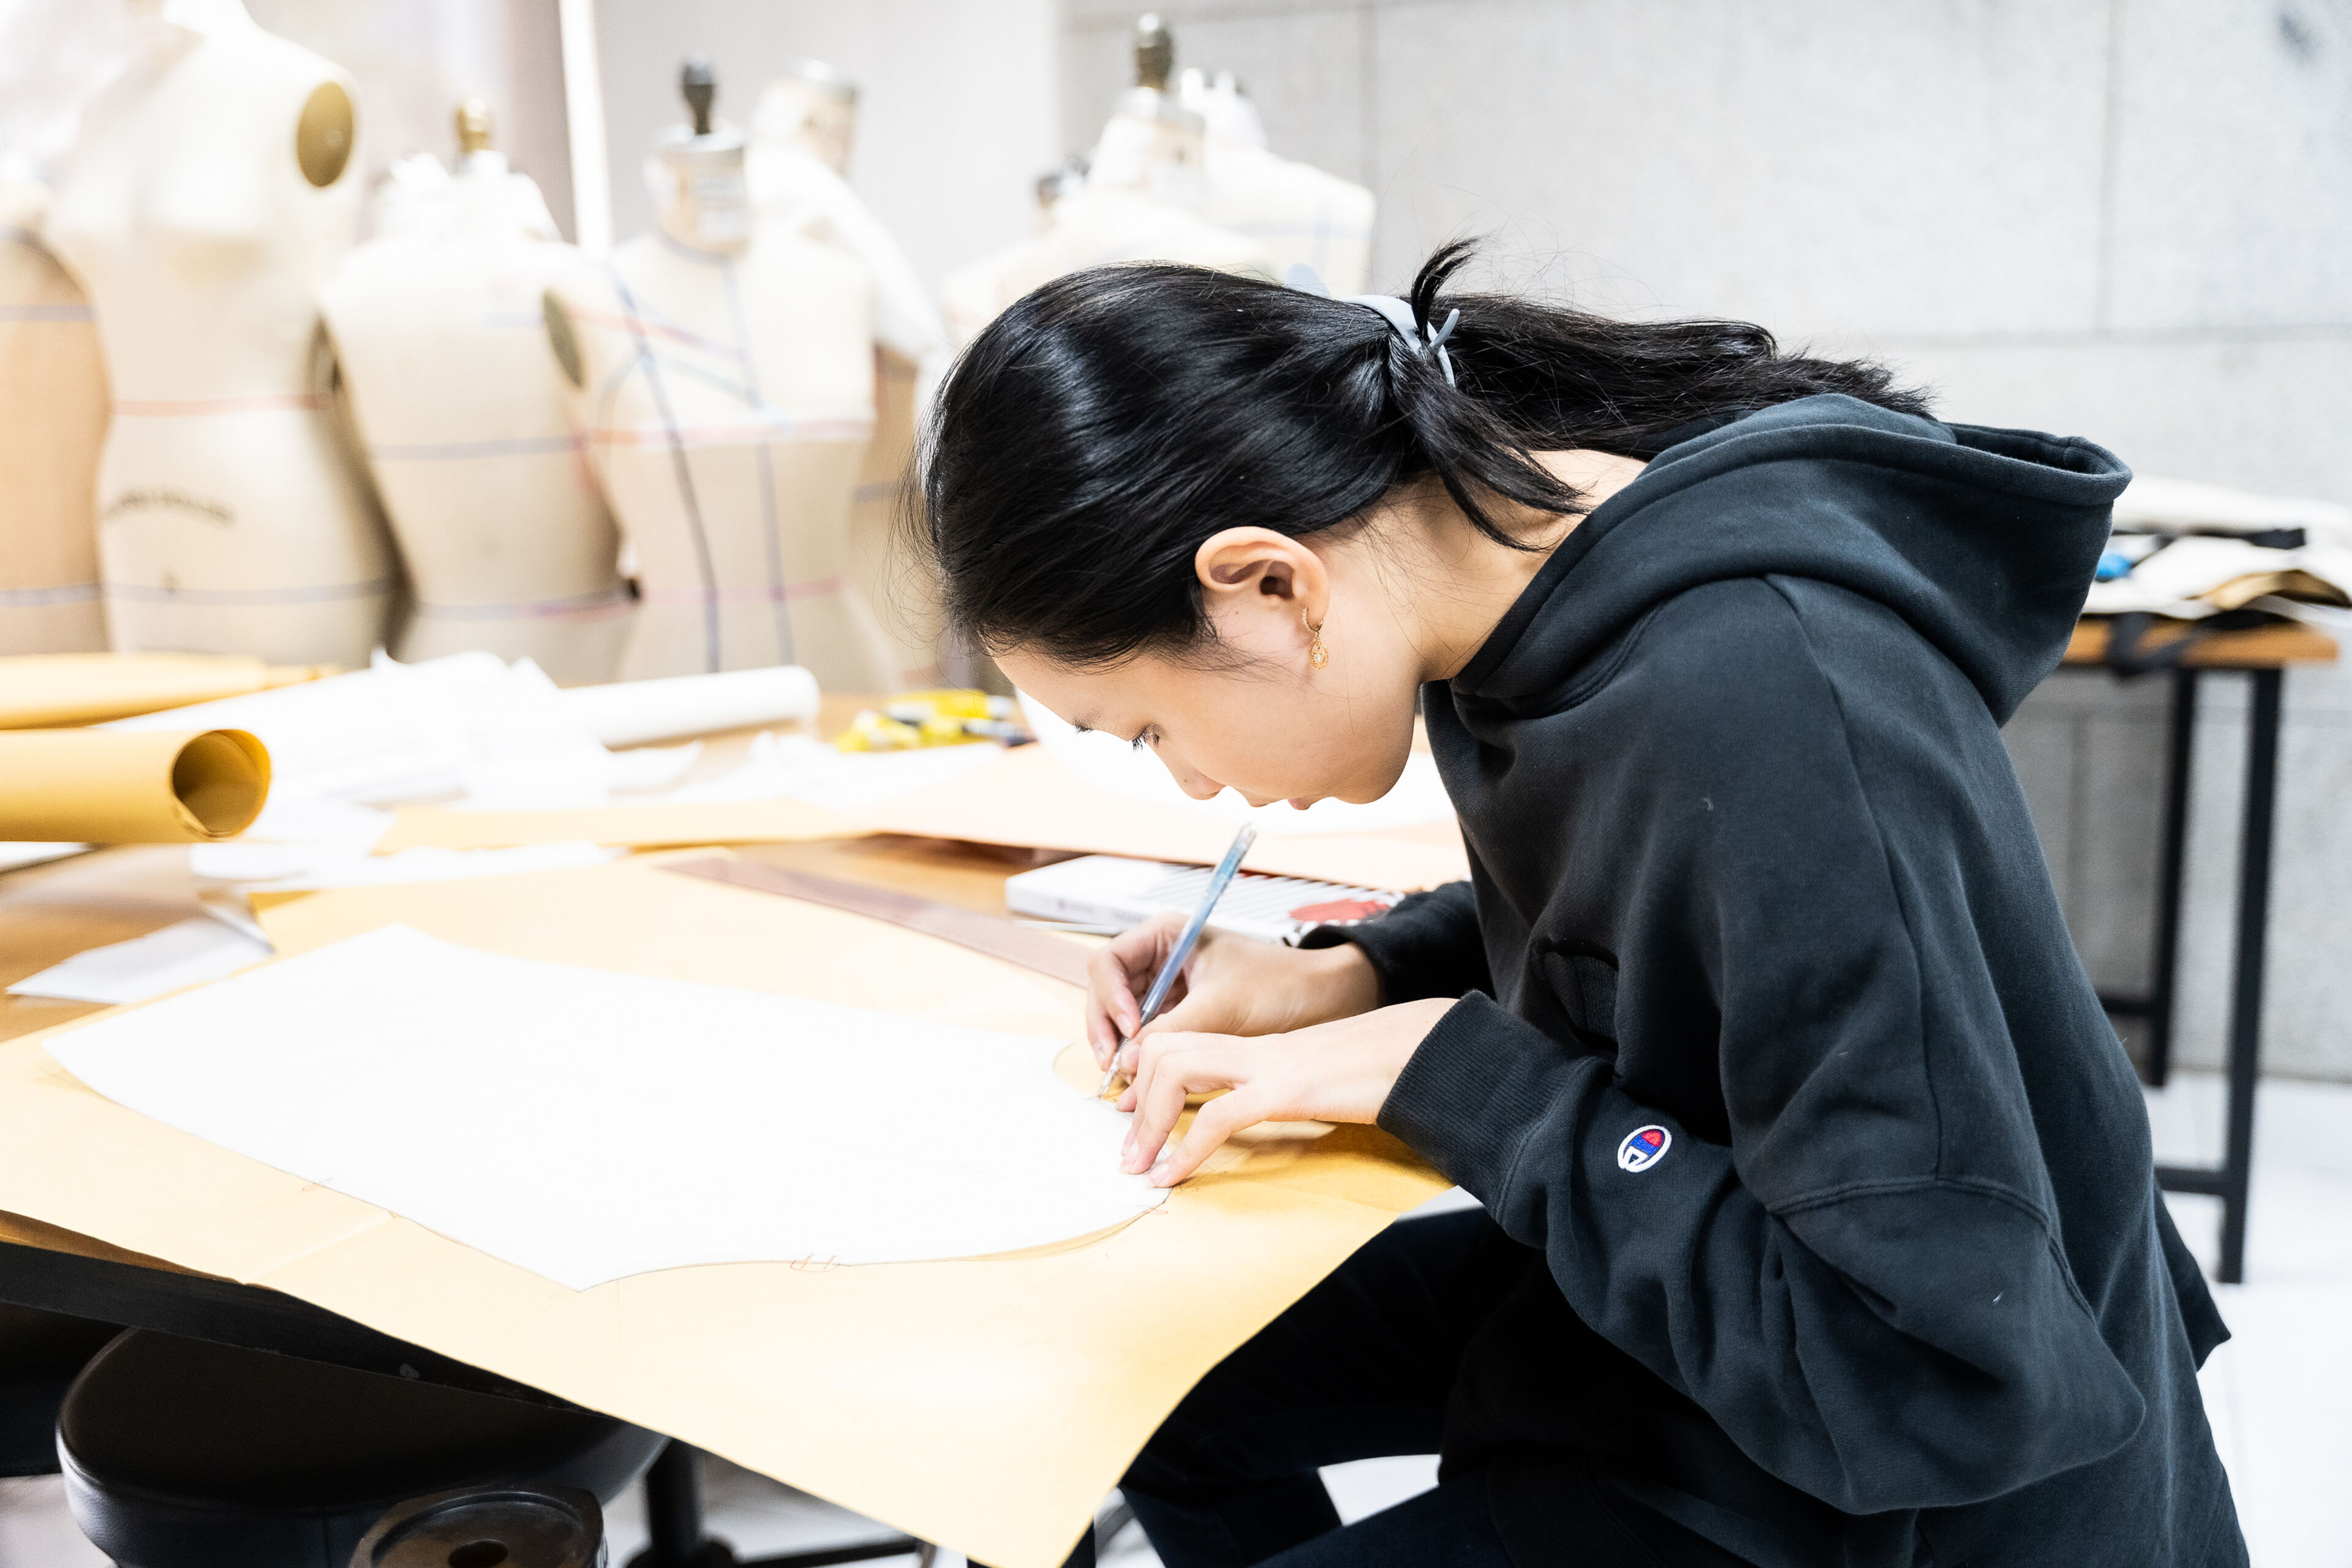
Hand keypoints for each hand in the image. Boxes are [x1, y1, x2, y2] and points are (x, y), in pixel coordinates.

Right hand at [1085, 912, 1382, 1076]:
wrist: (1323, 1000)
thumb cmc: (1280, 984)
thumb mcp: (1223, 1004)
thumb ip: (1173, 1029)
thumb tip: (1128, 1062)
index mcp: (1165, 935)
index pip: (1108, 962)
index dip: (1108, 997)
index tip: (1129, 1028)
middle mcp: (1159, 959)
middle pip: (1106, 993)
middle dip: (1105, 1029)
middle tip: (1112, 1066)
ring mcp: (1166, 989)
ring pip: (1121, 1019)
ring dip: (1119, 1049)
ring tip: (1123, 1085)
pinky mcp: (1179, 1016)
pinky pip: (1145, 1038)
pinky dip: (1139, 1060)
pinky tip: (1139, 1087)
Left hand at [1116, 997, 1456, 1186]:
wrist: (1427, 1051)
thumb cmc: (1382, 1071)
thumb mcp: (1320, 1084)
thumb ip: (1284, 1094)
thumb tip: (1255, 1120)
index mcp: (1261, 1048)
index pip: (1184, 1043)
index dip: (1147, 1078)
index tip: (1135, 1123)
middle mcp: (1255, 1048)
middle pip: (1166, 1049)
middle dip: (1135, 1099)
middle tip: (1128, 1152)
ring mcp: (1269, 1064)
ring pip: (1178, 1070)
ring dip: (1149, 1124)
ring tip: (1140, 1167)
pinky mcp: (1287, 1090)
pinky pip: (1218, 1117)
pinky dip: (1186, 1150)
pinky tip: (1174, 1176)